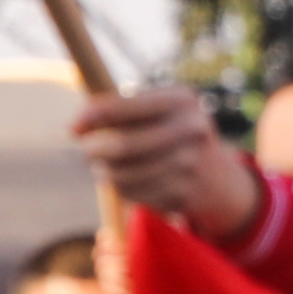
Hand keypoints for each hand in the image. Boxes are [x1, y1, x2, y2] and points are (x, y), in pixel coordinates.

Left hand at [72, 88, 260, 241]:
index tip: (73, 128)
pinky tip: (131, 180)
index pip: (125, 107)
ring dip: (105, 171)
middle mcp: (190, 129)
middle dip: (93, 150)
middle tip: (87, 150)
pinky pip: (131, 193)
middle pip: (120, 145)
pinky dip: (122, 187)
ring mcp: (190, 164)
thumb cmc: (171, 135)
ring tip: (109, 166)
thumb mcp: (158, 112)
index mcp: (181, 100)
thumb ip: (118, 112)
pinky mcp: (182, 193)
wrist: (219, 178)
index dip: (92, 117)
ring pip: (121, 173)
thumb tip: (76, 127)